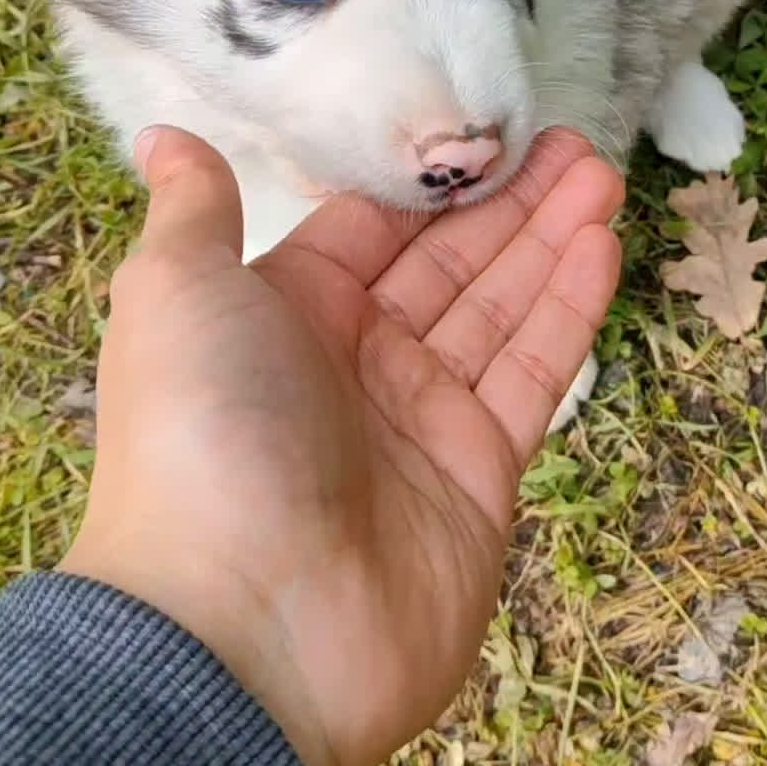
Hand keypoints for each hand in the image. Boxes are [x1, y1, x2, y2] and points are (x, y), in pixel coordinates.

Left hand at [61, 128, 622, 765]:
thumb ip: (193, 211)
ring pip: (498, 312)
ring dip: (550, 243)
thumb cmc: (199, 441)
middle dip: (508, 206)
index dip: (428, 186)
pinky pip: (529, 377)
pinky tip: (601, 247)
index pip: (370, 233)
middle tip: (574, 143)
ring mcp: (420, 425)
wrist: (241, 632)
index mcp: (280, 317)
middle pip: (446, 267)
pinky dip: (566, 312)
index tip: (486, 133)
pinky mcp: (479, 480)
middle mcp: (352, 367)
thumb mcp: (174, 296)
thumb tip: (164, 134)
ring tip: (602, 174)